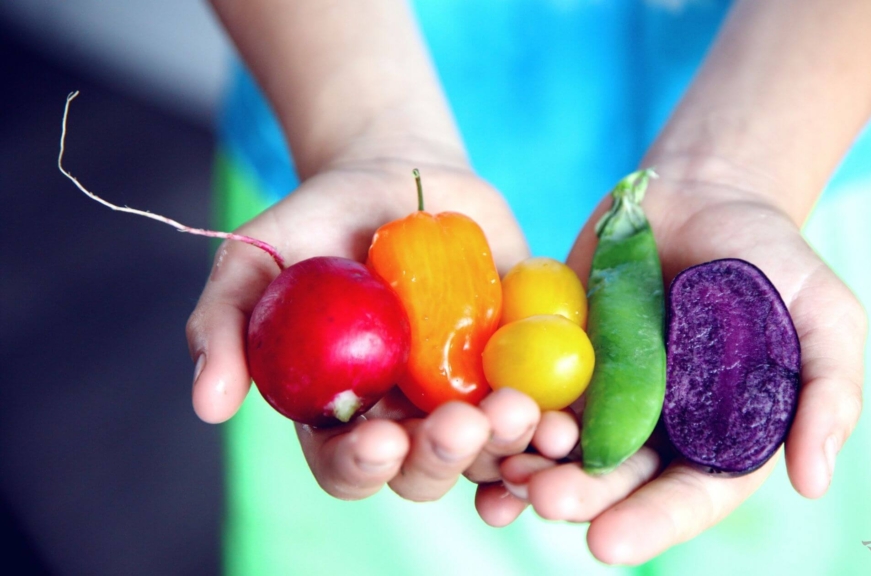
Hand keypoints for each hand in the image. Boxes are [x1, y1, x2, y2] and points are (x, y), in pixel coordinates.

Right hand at [186, 158, 536, 501]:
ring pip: (491, 452)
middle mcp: (407, 417)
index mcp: (341, 410)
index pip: (347, 465)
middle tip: (463, 423)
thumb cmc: (321, 219)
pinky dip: (554, 428)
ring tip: (520, 412)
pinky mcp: (519, 366)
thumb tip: (209, 406)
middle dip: (445, 456)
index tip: (382, 437)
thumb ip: (226, 323)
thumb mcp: (258, 257)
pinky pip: (543, 412)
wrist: (403, 176)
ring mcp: (467, 395)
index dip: (362, 466)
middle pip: (426, 471)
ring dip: (509, 447)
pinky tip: (565, 425)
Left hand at [476, 165, 866, 563]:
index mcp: (718, 437)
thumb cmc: (773, 259)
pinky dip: (501, 413)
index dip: (650, 524)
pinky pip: (525, 391)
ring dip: (529, 465)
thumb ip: (829, 391)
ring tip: (503, 473)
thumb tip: (813, 481)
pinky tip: (473, 426)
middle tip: (543, 500)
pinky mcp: (557, 354)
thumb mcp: (825, 315)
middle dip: (578, 497)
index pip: (687, 496)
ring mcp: (601, 392)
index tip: (607, 545)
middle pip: (614, 480)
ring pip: (561, 446)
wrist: (704, 194)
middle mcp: (655, 428)